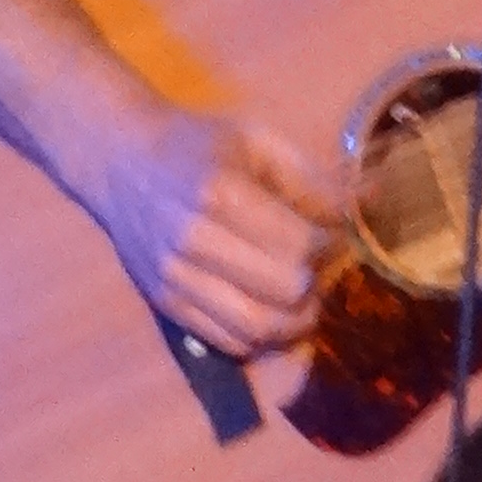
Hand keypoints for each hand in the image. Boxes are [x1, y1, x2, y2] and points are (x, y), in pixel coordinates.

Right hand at [87, 102, 340, 358]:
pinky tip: (269, 314)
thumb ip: (308, 178)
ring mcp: (177, 280)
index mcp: (221, 193)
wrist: (120, 160)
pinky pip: (225, 342)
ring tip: (305, 303)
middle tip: (324, 273)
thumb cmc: (196, 143)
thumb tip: (361, 207)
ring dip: (293, 324)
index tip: (337, 235)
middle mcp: (195, 243)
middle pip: (282, 293)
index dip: (329, 246)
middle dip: (316, 288)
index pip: (298, 245)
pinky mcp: (166, 306)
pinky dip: (258, 339)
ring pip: (254, 329)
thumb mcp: (255, 139)